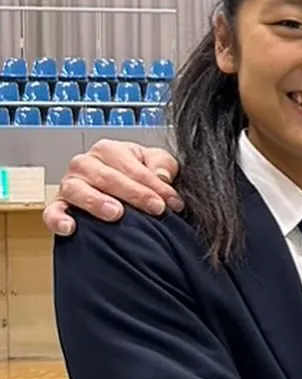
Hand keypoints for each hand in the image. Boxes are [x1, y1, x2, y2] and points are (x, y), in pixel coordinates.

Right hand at [43, 140, 181, 234]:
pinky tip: (71, 228)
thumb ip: (164, 164)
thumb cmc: (138, 174)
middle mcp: (85, 163)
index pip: (132, 167)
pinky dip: (58, 219)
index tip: (172, 202)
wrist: (122, 190)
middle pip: (107, 177)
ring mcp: (69, 184)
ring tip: (116, 213)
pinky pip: (52, 212)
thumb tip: (162, 176)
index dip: (155, 185)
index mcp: (109, 150)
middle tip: (156, 208)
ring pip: (77, 190)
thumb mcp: (156, 163)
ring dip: (96, 202)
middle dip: (134, 194)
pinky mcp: (59, 205)